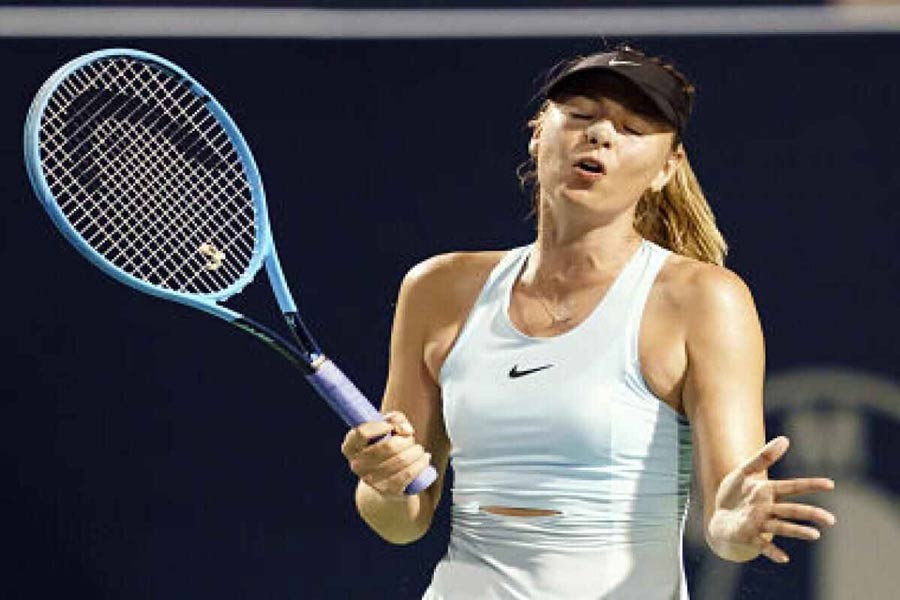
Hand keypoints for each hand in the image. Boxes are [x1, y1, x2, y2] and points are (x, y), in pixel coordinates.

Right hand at [340, 411, 431, 498]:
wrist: (387, 482)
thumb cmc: (386, 449)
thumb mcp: (387, 430)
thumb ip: (395, 419)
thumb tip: (405, 429)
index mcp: (350, 447)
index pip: (361, 433)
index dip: (379, 426)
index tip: (391, 426)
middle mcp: (357, 465)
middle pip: (388, 446)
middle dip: (406, 440)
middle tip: (411, 440)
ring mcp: (371, 480)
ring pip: (401, 459)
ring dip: (416, 451)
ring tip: (419, 450)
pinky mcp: (387, 490)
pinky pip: (408, 474)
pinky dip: (420, 464)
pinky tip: (425, 458)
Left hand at [707, 436, 835, 563]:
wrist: (718, 514)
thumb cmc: (734, 493)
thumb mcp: (744, 471)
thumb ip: (763, 457)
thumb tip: (785, 439)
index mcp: (768, 491)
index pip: (793, 487)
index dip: (810, 485)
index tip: (831, 484)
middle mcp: (767, 509)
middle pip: (792, 510)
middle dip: (810, 514)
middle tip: (831, 520)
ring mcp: (759, 523)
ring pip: (781, 527)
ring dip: (797, 531)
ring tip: (814, 535)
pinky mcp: (748, 536)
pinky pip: (762, 545)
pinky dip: (772, 551)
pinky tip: (784, 558)